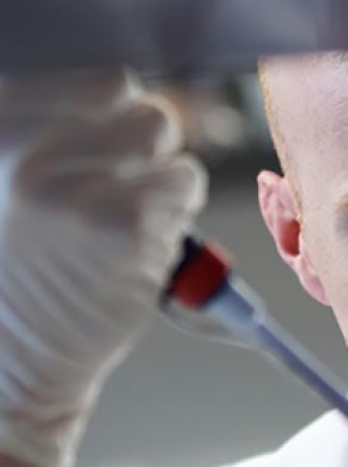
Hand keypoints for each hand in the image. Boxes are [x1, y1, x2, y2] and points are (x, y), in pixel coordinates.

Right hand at [0, 69, 205, 466]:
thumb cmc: (25, 269)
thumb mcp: (21, 183)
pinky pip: (184, 187)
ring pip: (171, 149)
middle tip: (120, 200)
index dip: (121, 111)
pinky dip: (176, 219)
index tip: (117, 148)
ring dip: (165, 186)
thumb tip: (130, 92)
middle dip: (148, 153)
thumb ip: (64, 135)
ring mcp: (74, 186)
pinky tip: (135, 253)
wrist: (12, 359)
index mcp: (2, 132)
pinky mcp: (122, 224)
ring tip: (123, 230)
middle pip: (144, 110)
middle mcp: (26, 151)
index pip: (99, 80)